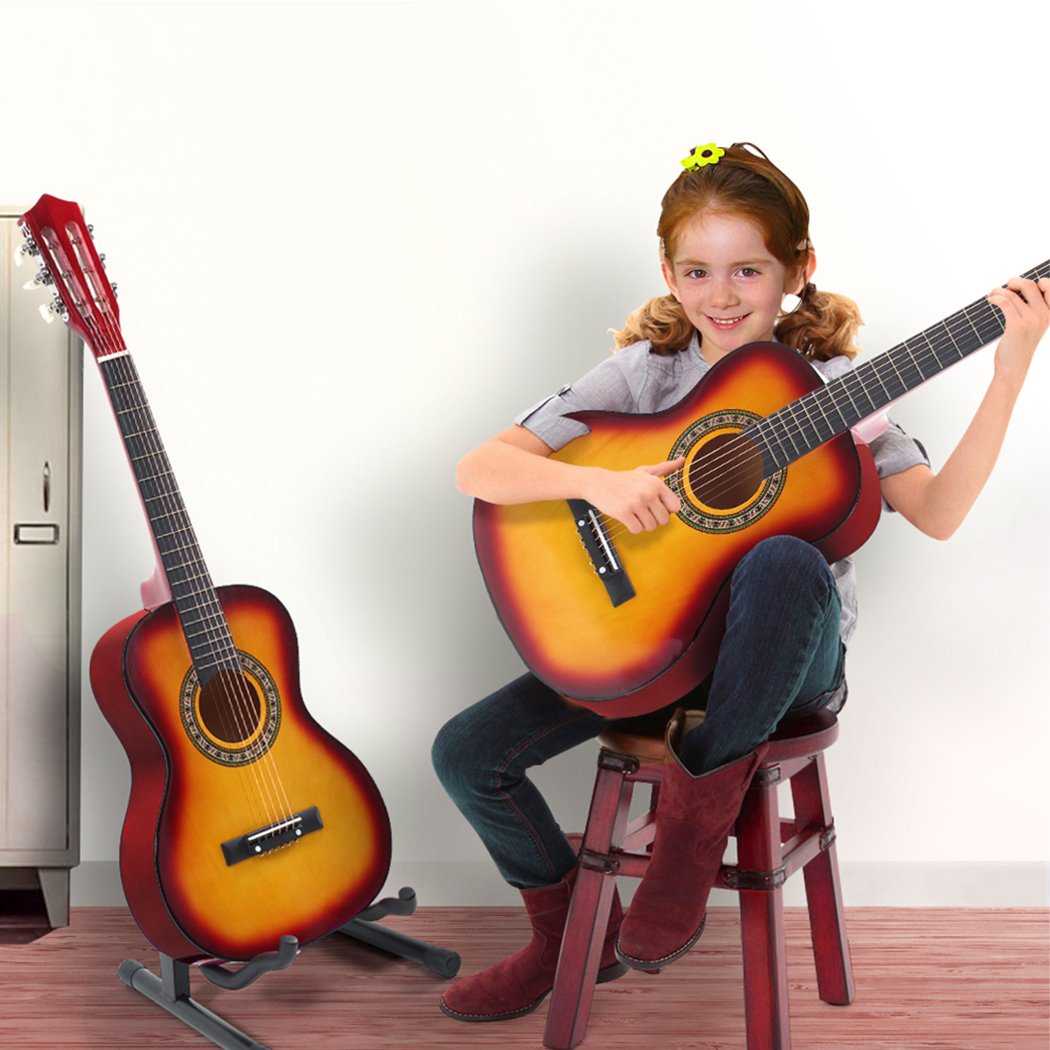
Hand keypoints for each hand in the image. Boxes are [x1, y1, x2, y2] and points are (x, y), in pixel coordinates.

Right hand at [584, 458, 684, 533]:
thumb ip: (665, 467)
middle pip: (664, 520)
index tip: (655, 505)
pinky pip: (637, 530)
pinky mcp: (623, 513)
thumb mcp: (645, 471)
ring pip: (651, 527)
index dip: (666, 509)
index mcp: (657, 484)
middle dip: (654, 519)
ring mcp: (636, 503)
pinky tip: (627, 518)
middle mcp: (648, 492)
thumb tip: (682, 459)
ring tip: (634, 513)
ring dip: (643, 524)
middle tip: (643, 511)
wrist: (598, 482)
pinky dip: (632, 527)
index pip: (675, 507)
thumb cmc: (624, 479)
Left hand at [987, 276, 1048, 390]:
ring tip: (992, 293)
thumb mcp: (1032, 325)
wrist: (1013, 368)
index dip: (1037, 281)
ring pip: (1013, 294)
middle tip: (1004, 286)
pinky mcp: (1017, 326)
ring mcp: (1031, 321)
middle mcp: (1044, 316)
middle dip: (1014, 282)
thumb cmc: (1020, 345)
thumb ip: (1032, 308)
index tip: (1022, 286)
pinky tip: (990, 300)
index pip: (1049, 287)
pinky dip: (995, 298)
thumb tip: (1017, 285)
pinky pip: (1005, 303)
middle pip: (1029, 285)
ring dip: (999, 291)